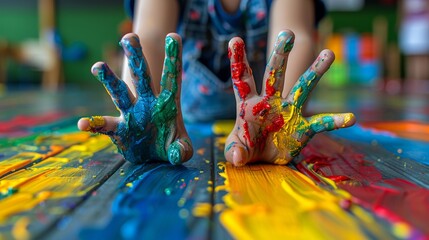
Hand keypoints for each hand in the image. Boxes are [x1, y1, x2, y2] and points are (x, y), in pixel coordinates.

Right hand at [77, 33, 192, 164]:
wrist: (154, 156)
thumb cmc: (171, 145)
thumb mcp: (182, 149)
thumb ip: (182, 151)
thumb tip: (176, 154)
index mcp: (167, 103)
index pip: (171, 78)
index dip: (173, 58)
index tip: (173, 36)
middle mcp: (147, 103)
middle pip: (142, 77)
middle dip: (136, 57)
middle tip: (130, 36)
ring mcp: (131, 114)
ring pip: (119, 93)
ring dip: (109, 80)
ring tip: (98, 66)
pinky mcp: (119, 129)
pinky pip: (104, 125)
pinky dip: (94, 124)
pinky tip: (83, 124)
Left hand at [224, 30, 355, 165]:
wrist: (264, 160)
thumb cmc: (246, 148)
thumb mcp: (235, 151)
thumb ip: (234, 152)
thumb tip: (240, 157)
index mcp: (249, 104)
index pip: (242, 79)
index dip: (238, 60)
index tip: (234, 39)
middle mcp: (271, 102)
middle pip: (275, 75)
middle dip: (280, 55)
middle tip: (287, 34)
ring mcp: (289, 112)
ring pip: (303, 87)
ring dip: (315, 72)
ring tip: (329, 53)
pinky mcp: (302, 128)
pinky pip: (321, 123)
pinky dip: (334, 121)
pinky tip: (351, 118)